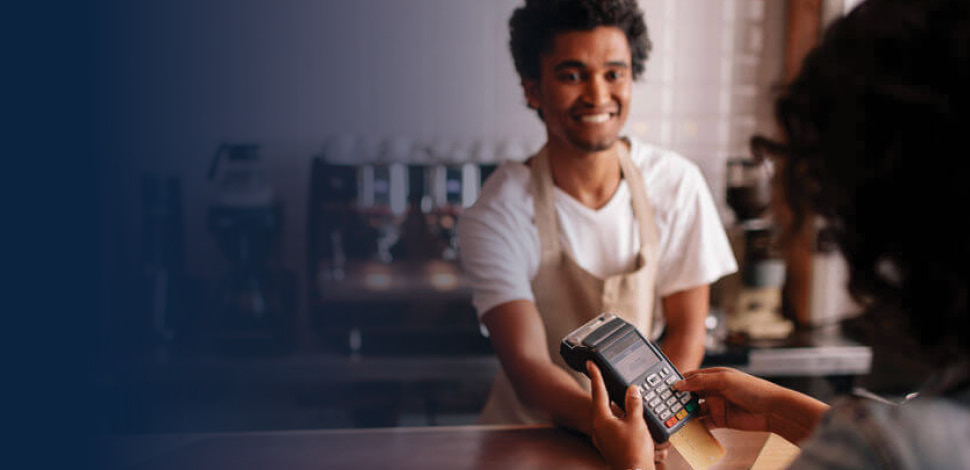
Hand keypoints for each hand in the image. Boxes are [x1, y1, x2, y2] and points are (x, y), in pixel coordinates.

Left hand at [587, 361, 654, 469]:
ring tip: (623, 401)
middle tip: (607, 379)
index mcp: (601, 419)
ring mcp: (603, 439)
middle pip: (601, 404)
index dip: (595, 376)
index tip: (591, 364)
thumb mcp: (636, 422)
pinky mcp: (609, 447)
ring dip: (614, 407)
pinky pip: (613, 428)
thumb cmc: (634, 452)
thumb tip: (632, 390)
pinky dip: (619, 420)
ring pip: (607, 417)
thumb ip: (633, 403)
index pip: (598, 392)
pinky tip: (628, 421)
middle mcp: (599, 429)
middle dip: (606, 392)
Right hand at [673, 367, 828, 442]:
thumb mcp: (725, 380)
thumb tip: (680, 383)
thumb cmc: (754, 389)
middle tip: (666, 406)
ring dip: (686, 414)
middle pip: (690, 394)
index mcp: (714, 376)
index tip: (664, 388)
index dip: (678, 382)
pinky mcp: (720, 420)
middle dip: (679, 400)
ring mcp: (716, 405)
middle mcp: (713, 390)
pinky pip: (704, 423)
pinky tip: (687, 428)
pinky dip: (695, 426)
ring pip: (695, 409)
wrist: (772, 410)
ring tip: (674, 418)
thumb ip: (701, 381)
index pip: (690, 377)